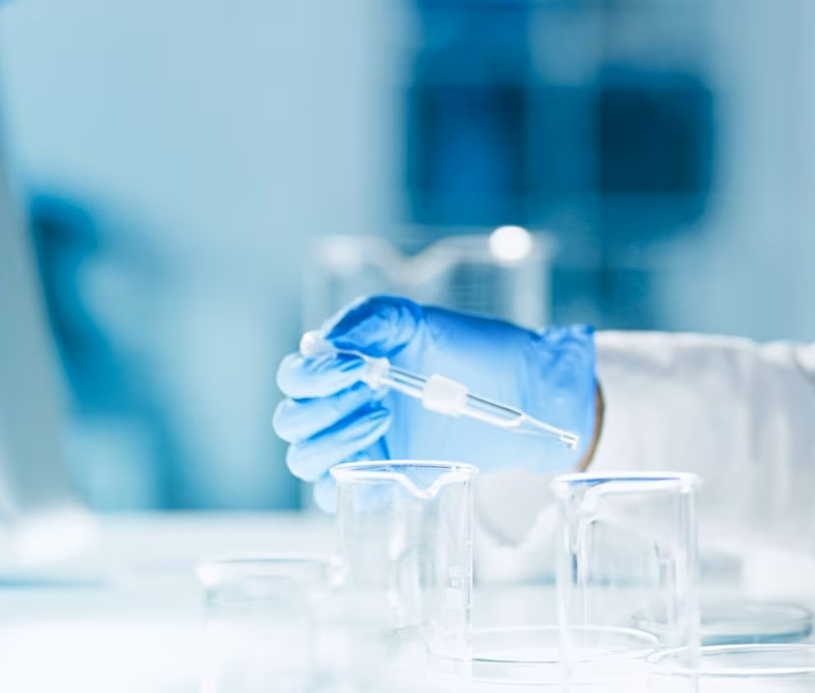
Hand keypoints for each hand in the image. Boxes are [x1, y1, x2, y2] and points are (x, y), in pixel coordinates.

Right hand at [275, 296, 597, 509]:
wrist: (523, 389)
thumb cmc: (472, 351)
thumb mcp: (418, 322)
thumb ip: (370, 319)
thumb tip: (325, 341)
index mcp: (341, 368)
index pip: (296, 376)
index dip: (313, 375)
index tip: (355, 367)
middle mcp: (340, 408)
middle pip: (291, 421)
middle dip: (323, 407)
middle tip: (373, 394)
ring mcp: (358, 447)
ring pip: (304, 459)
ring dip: (332, 441)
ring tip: (383, 417)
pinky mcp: (381, 479)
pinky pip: (336, 495)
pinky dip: (344, 482)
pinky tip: (383, 459)